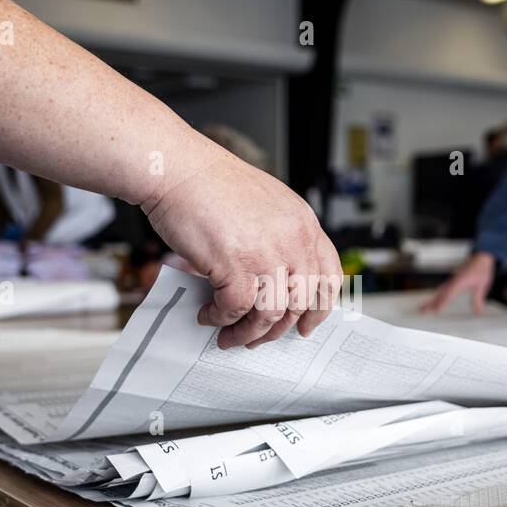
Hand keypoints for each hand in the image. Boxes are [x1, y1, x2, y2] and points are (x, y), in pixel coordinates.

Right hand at [144, 144, 341, 349]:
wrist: (178, 168)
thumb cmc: (210, 184)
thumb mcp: (265, 205)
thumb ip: (279, 239)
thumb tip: (274, 282)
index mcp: (303, 222)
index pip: (329, 276)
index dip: (320, 308)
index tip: (307, 326)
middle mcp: (292, 238)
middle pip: (302, 302)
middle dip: (279, 329)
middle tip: (258, 337)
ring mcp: (266, 252)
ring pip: (271, 313)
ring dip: (249, 332)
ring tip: (229, 335)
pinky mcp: (235, 264)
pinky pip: (236, 309)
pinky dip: (221, 319)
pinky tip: (209, 315)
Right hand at [421, 252, 495, 314]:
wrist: (480, 258)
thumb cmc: (481, 269)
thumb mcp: (482, 285)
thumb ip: (478, 299)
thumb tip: (478, 311)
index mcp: (460, 282)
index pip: (449, 294)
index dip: (442, 303)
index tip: (437, 310)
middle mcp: (453, 282)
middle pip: (440, 294)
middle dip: (431, 303)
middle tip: (422, 311)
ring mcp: (452, 281)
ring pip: (439, 292)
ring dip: (431, 300)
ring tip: (424, 308)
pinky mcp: (452, 281)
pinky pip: (442, 290)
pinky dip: (436, 296)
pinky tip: (434, 300)